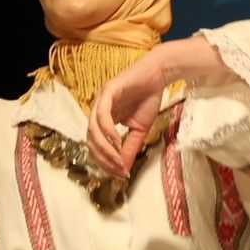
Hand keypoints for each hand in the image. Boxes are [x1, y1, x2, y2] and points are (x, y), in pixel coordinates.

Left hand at [86, 50, 170, 177]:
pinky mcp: (108, 91)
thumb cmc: (148, 98)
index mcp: (103, 120)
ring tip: (118, 159)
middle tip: (119, 169)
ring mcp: (100, 100)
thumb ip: (129, 148)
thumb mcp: (139, 130)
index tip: (120, 174)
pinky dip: (107, 131)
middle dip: (104, 159)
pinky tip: (117, 141)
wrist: (159, 75)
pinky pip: (101, 115)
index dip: (105, 162)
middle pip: (90, 140)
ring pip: (93, 130)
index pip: (96, 146)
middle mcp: (97, 110)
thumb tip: (124, 170)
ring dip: (104, 148)